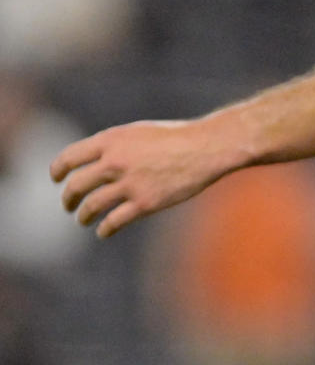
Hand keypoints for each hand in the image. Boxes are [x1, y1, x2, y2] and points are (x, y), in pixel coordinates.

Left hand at [51, 120, 228, 237]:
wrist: (207, 147)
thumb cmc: (177, 138)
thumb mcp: (139, 133)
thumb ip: (115, 146)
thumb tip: (94, 165)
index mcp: (112, 140)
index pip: (69, 158)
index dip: (57, 170)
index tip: (57, 179)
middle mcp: (115, 161)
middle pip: (76, 185)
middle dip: (68, 198)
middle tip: (68, 204)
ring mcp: (129, 183)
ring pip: (91, 206)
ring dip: (82, 216)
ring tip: (83, 219)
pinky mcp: (145, 203)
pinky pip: (113, 222)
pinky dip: (104, 229)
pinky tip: (103, 231)